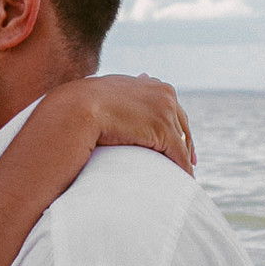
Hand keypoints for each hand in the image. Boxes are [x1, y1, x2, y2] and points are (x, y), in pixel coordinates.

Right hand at [60, 74, 194, 175]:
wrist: (75, 109)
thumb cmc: (80, 105)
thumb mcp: (105, 95)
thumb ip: (120, 97)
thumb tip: (124, 96)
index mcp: (152, 85)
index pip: (171, 108)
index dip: (175, 125)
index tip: (179, 140)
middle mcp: (163, 93)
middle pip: (182, 123)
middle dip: (185, 142)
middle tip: (189, 161)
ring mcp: (165, 111)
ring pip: (182, 140)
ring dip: (183, 158)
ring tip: (183, 175)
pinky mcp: (163, 130)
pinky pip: (178, 154)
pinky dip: (182, 169)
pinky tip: (183, 180)